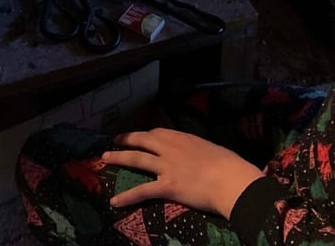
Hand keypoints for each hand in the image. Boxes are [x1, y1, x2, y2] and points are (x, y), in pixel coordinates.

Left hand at [102, 128, 263, 218]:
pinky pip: (142, 190)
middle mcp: (171, 148)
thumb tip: (201, 156)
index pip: (160, 133)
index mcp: (184, 138)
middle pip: (143, 140)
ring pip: (136, 159)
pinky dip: (127, 196)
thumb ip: (200, 151)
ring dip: (119, 157)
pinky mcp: (166, 186)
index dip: (147, 135)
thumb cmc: (229, 165)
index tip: (141, 136)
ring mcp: (167, 166)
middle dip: (127, 139)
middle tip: (116, 140)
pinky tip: (114, 201)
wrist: (230, 179)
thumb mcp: (212, 150)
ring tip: (105, 158)